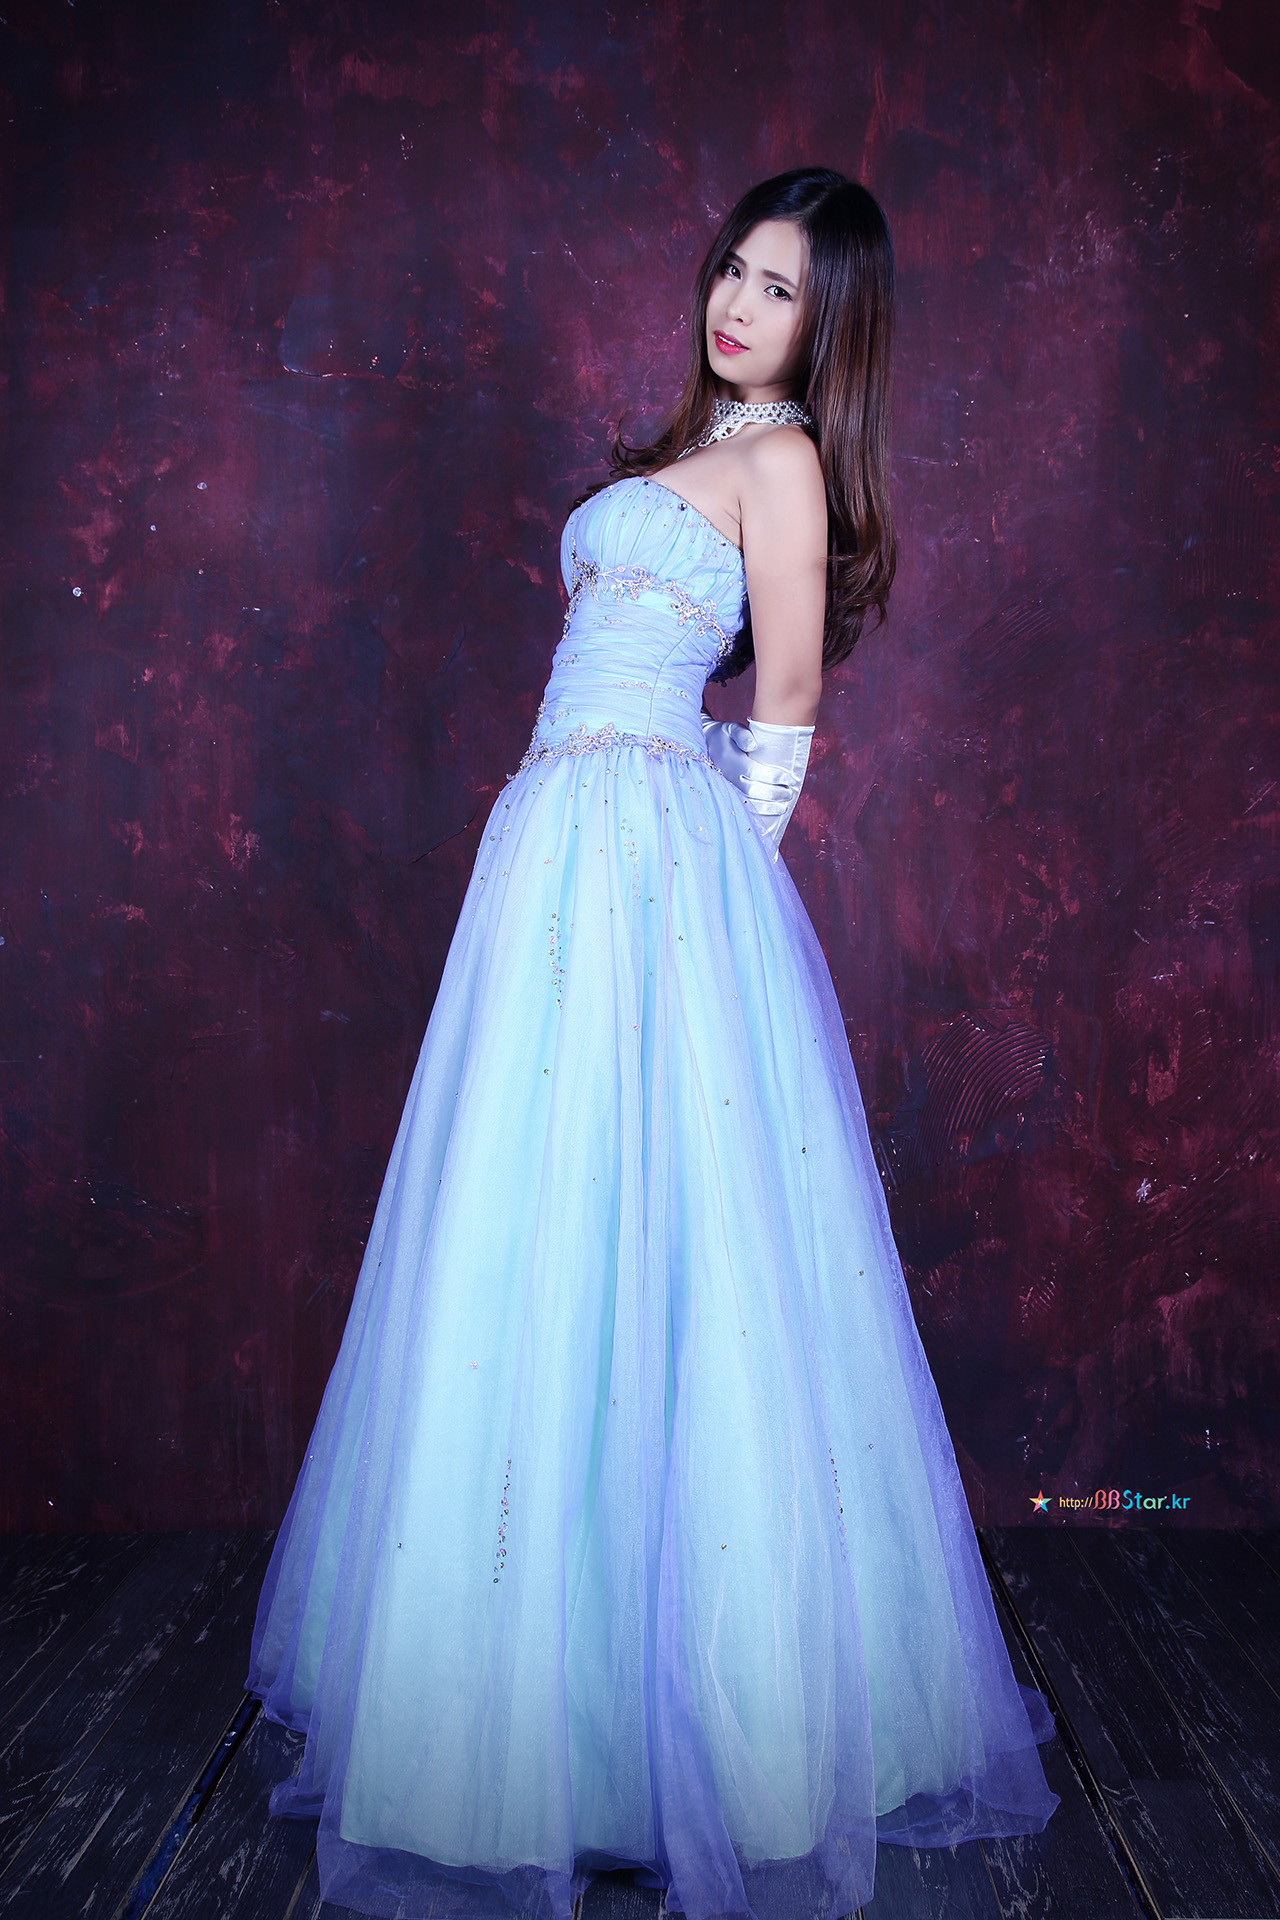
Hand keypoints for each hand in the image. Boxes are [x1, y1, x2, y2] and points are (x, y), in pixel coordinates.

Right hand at [701, 715, 813, 854]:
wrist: (704, 745)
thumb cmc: (724, 735)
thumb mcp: (732, 729)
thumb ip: (742, 735)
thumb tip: (754, 746)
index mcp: (729, 759)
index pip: (754, 772)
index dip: (773, 777)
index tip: (789, 779)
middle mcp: (727, 775)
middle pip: (753, 790)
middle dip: (774, 794)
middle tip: (790, 793)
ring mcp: (725, 786)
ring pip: (747, 802)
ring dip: (768, 807)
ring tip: (784, 806)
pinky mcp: (726, 794)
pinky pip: (741, 807)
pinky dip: (757, 812)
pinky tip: (770, 813)